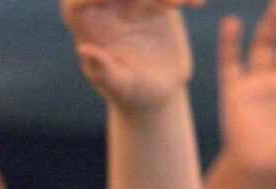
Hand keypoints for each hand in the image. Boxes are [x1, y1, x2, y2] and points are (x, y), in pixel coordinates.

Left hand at [64, 0, 201, 112]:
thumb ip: (103, 70)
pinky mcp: (156, 0)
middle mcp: (106, 4)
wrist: (160, 91)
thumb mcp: (120, 86)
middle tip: (160, 2)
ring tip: (177, 3)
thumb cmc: (133, 94)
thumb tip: (84, 49)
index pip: (78, 1)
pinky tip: (197, 4)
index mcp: (87, 22)